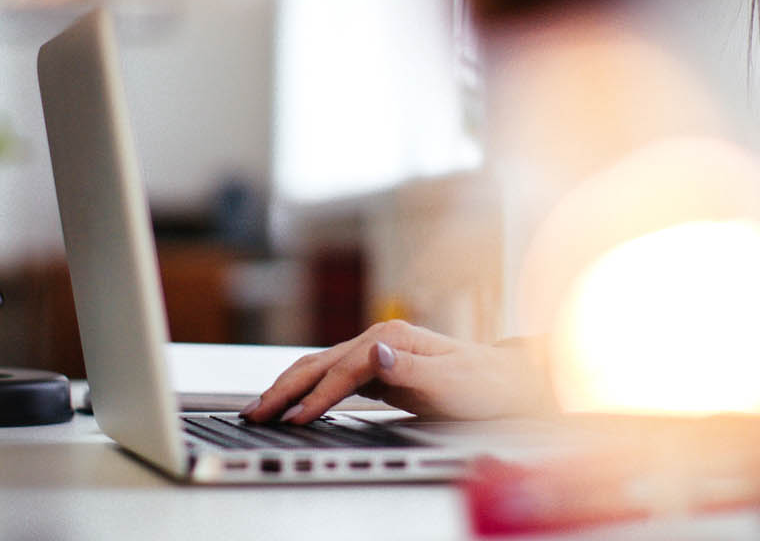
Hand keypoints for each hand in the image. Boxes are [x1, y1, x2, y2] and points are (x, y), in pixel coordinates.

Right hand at [240, 320, 550, 423]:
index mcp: (392, 339)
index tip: (293, 420)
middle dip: (283, 389)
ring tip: (258, 408)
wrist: (506, 382)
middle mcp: (379, 340)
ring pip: (317, 367)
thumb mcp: (453, 380)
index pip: (341, 370)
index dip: (315, 397)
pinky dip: (303, 389)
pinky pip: (329, 377)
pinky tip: (290, 402)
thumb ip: (411, 368)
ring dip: (286, 388)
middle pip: (318, 363)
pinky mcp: (375, 368)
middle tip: (253, 413)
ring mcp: (375, 352)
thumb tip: (376, 353)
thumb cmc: (483, 384)